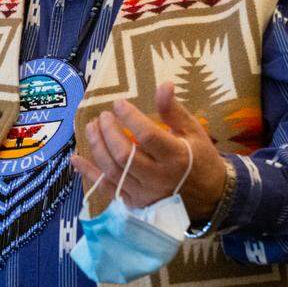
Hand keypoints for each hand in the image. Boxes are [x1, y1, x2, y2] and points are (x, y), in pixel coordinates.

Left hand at [71, 82, 226, 221]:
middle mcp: (159, 178)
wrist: (211, 198)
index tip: (118, 103)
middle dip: (108, 132)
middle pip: (124, 154)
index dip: (129, 117)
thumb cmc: (201, 159)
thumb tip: (164, 84)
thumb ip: (174, 110)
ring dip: (97, 147)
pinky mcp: (135, 204)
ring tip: (90, 127)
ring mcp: (145, 193)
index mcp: (176, 157)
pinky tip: (76, 158)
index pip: (147, 135)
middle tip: (103, 116)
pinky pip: (108, 189)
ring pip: (113, 171)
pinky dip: (90, 173)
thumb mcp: (193, 131)